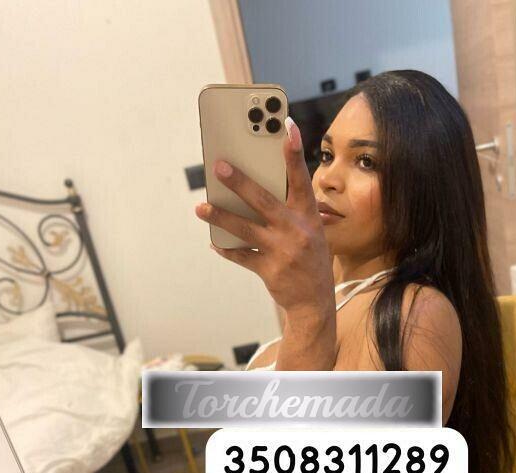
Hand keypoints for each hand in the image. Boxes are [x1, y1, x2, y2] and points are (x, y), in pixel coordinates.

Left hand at [195, 117, 334, 319]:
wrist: (314, 302)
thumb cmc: (310, 260)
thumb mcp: (311, 231)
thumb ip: (290, 211)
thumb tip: (254, 190)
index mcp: (308, 217)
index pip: (301, 180)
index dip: (294, 154)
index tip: (286, 128)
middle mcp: (296, 231)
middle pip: (263, 201)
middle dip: (239, 182)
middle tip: (218, 165)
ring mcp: (281, 251)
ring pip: (244, 229)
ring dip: (220, 217)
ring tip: (201, 207)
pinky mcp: (268, 270)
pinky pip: (241, 256)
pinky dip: (226, 249)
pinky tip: (213, 242)